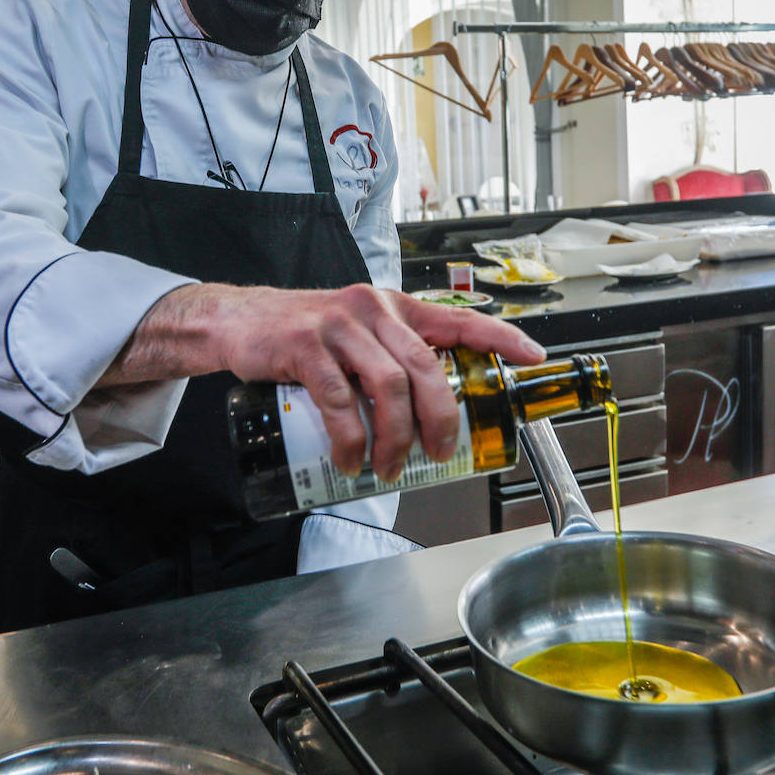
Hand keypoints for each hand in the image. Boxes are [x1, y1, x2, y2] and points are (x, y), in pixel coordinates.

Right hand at [110, 283, 545, 481]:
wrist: (239, 322)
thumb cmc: (305, 336)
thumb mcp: (357, 335)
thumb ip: (392, 357)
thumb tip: (431, 411)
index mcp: (395, 308)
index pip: (459, 319)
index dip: (501, 338)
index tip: (534, 357)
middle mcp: (373, 310)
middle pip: (427, 367)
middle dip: (441, 419)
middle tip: (439, 453)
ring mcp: (339, 326)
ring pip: (388, 388)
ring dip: (395, 438)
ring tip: (388, 467)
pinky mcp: (305, 346)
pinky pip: (340, 400)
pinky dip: (350, 438)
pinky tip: (349, 460)